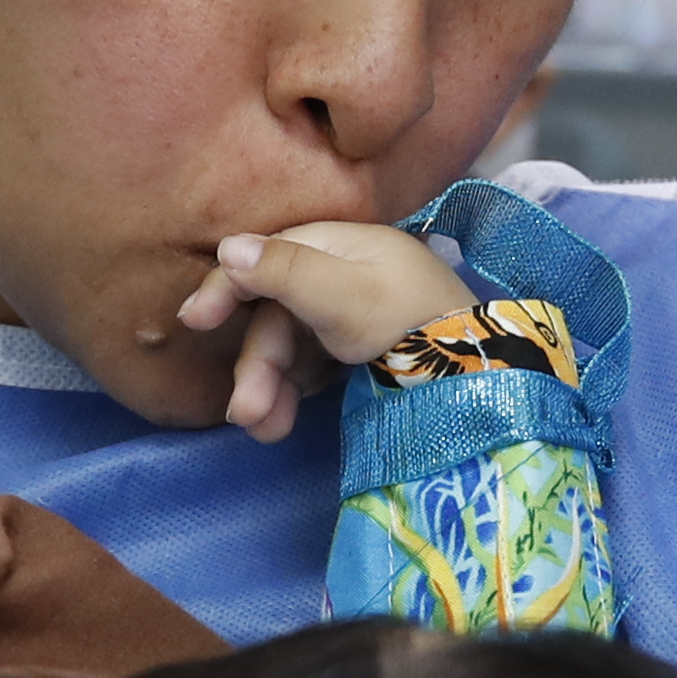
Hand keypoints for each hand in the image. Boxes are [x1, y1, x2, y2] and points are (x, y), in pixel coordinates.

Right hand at [174, 221, 475, 444]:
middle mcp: (344, 276)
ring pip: (288, 349)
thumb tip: (227, 247)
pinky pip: (309, 371)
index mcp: (343, 246)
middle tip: (245, 412)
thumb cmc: (414, 326)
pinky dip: (290, 396)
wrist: (481, 380)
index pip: (268, 257)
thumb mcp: (346, 296)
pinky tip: (282, 424)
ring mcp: (352, 318)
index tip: (195, 322)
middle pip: (276, 315)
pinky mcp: (360, 356)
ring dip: (268, 388)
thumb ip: (286, 272)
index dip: (228, 286)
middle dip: (256, 365)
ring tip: (266, 431)